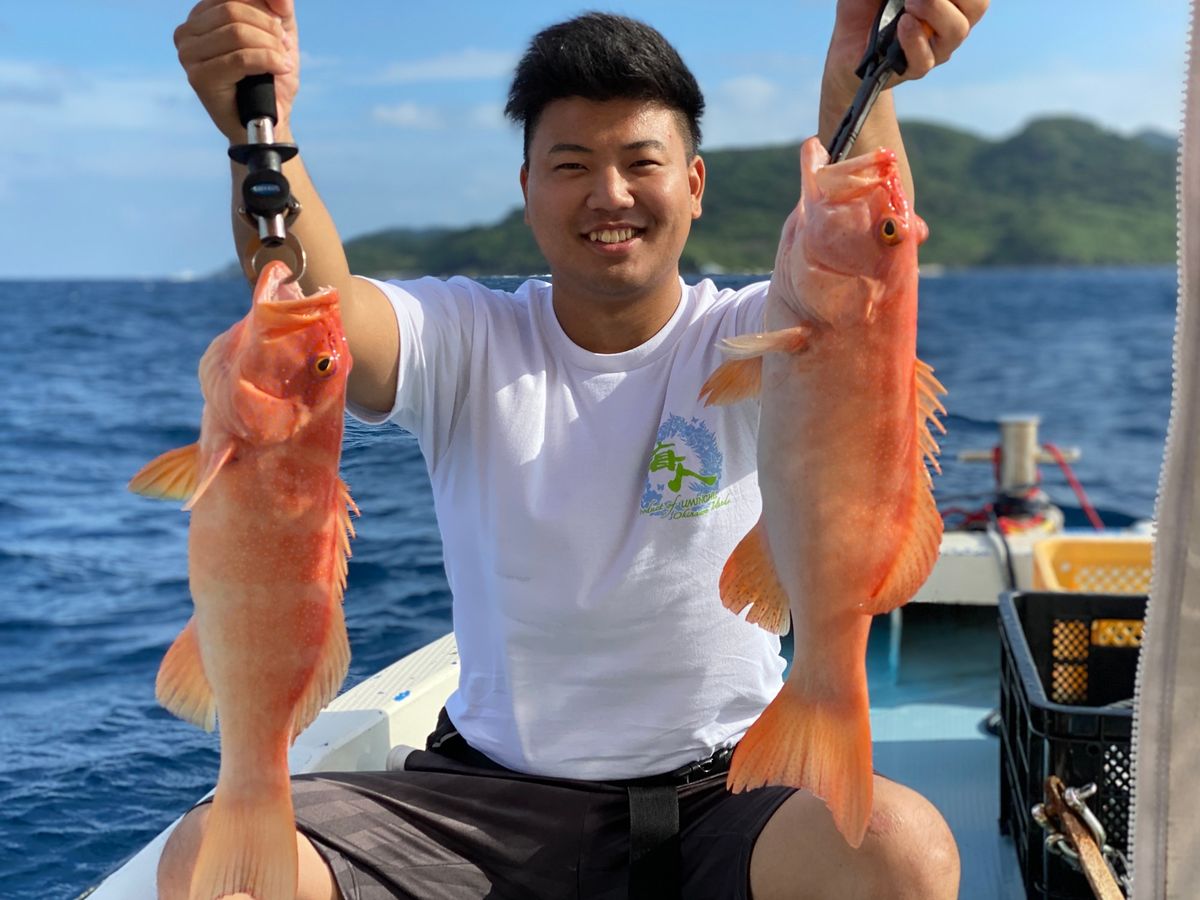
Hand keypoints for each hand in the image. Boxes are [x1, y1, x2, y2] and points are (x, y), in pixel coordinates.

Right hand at [174, 0, 298, 143]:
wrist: (270, 118)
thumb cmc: (270, 75)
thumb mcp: (279, 32)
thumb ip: (278, 7)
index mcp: (201, 15)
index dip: (263, 8)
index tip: (282, 27)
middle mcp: (187, 32)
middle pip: (234, 10)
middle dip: (269, 28)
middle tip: (285, 46)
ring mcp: (189, 55)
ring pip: (237, 33)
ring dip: (270, 47)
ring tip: (283, 62)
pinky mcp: (199, 78)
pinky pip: (240, 59)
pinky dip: (268, 61)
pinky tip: (281, 69)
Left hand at [824, 0, 988, 96]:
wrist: (845, 43)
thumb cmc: (866, 5)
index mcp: (950, 1)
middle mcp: (950, 23)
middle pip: (977, 6)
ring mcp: (935, 48)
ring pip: (956, 31)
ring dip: (935, 9)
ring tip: (909, 2)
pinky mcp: (913, 69)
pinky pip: (925, 59)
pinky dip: (915, 39)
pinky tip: (903, 24)